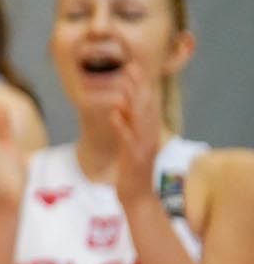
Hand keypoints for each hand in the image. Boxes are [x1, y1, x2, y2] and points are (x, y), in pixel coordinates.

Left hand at [111, 67, 162, 207]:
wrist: (137, 197)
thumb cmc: (132, 170)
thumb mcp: (130, 144)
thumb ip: (128, 126)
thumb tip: (119, 108)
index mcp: (149, 132)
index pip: (147, 103)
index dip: (141, 85)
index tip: (133, 66)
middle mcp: (149, 136)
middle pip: (145, 106)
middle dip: (138, 86)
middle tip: (130, 66)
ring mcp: (143, 146)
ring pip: (139, 119)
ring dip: (131, 100)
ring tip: (123, 83)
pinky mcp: (134, 157)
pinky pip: (128, 139)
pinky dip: (122, 125)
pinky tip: (115, 113)